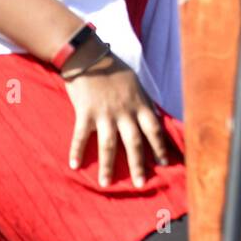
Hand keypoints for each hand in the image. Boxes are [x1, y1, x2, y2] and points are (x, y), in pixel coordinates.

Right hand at [64, 55, 176, 186]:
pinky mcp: (85, 113)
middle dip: (138, 165)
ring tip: (106, 184)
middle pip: (134, 142)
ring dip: (108, 166)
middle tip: (141, 185)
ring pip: (108, 145)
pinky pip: (80, 136)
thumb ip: (143, 103)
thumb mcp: (135, 84)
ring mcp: (104, 113)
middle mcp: (124, 111)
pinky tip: (74, 165)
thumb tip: (153, 119)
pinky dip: (76, 151)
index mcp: (139, 104)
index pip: (154, 129)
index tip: (165, 163)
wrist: (89, 56)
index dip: (160, 147)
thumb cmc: (114, 70)